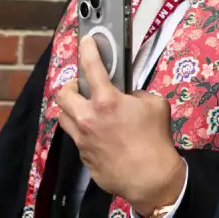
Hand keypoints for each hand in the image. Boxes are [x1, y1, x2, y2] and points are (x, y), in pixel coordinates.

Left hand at [56, 37, 184, 213]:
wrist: (149, 176)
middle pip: (63, 94)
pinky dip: (83, 129)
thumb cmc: (155, 139)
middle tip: (83, 86)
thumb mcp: (156, 105)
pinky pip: (76, 136)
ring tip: (86, 107)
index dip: (87, 50)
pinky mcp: (83, 155)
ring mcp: (83, 138)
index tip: (86, 42)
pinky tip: (99, 132)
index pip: (91, 67)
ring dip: (72, 108)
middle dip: (71, 86)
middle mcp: (88, 118)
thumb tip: (130, 96)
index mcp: (107, 101)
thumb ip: (139, 94)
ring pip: (63, 116)